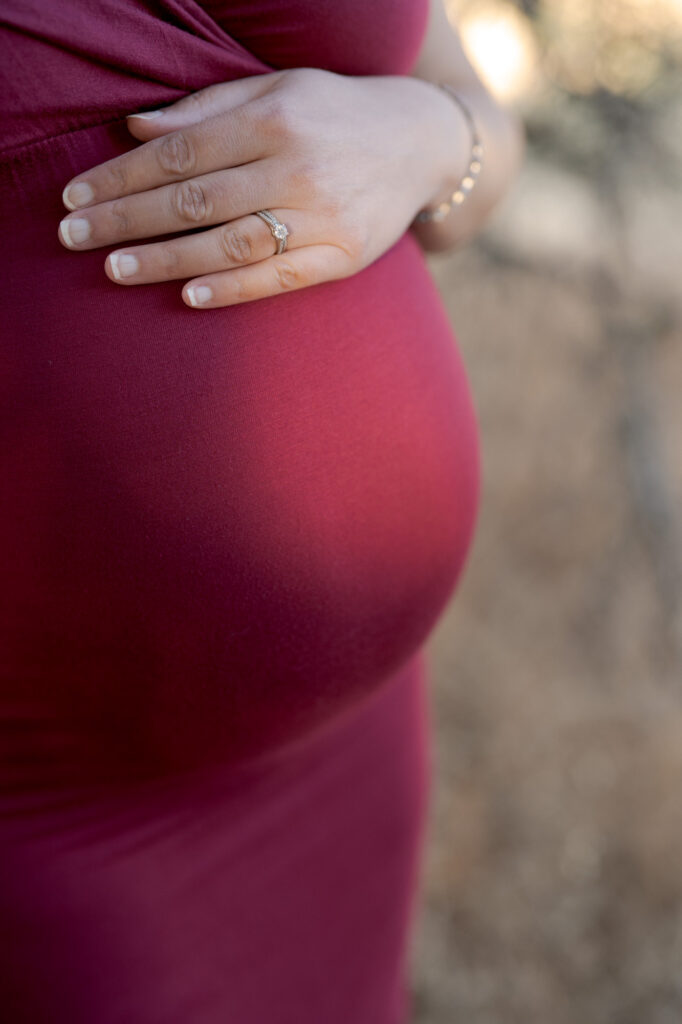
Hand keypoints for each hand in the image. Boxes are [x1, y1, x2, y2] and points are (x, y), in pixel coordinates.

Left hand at [58, 68, 454, 307]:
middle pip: (195, 199)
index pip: (180, 151)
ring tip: (116, 269)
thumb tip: (138, 130)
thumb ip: (209, 109)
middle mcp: (297, 166)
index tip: (78, 196)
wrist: (422, 144)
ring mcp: (323, 216)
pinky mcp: (343, 256)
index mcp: (275, 118)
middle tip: (76, 238)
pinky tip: (188, 296)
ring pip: (231, 243)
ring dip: (167, 259)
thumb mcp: (277, 90)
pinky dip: (231, 289)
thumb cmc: (336, 114)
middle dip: (127, 219)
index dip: (123, 176)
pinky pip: (280, 278)